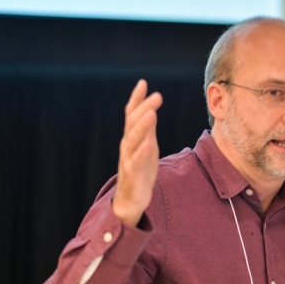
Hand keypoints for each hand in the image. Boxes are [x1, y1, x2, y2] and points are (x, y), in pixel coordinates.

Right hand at [112, 80, 162, 226]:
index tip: (143, 83)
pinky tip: (147, 143)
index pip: (132, 114)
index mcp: (132, 138)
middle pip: (133, 123)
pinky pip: (136, 161)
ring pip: (133, 139)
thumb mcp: (146, 146)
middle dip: (143, 108)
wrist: (131, 200)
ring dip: (142, 126)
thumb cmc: (140, 171)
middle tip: (156, 95)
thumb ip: (147, 129)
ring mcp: (129, 159)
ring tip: (151, 113)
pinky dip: (141, 151)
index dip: (136, 99)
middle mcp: (127, 146)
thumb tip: (150, 109)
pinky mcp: (133, 175)